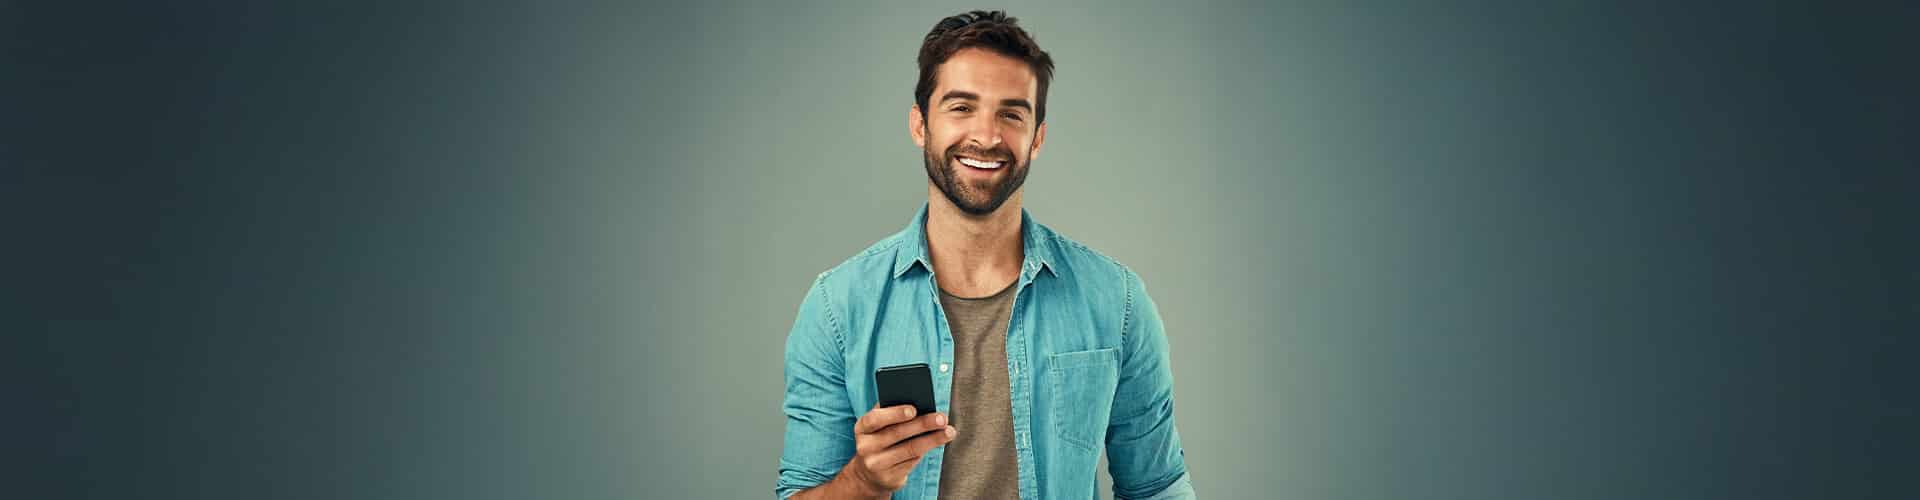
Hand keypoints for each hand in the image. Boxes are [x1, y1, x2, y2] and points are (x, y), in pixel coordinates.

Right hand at [838, 404, 957, 496]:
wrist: (868, 474)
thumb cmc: (880, 441)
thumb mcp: (878, 427)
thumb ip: (891, 413)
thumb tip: (919, 402)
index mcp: (862, 428)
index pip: (874, 419)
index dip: (894, 414)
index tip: (914, 409)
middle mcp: (866, 447)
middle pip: (897, 433)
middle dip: (923, 424)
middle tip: (941, 418)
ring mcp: (877, 464)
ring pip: (910, 449)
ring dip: (933, 439)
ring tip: (949, 432)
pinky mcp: (889, 478)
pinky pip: (912, 462)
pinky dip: (927, 450)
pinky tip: (938, 442)